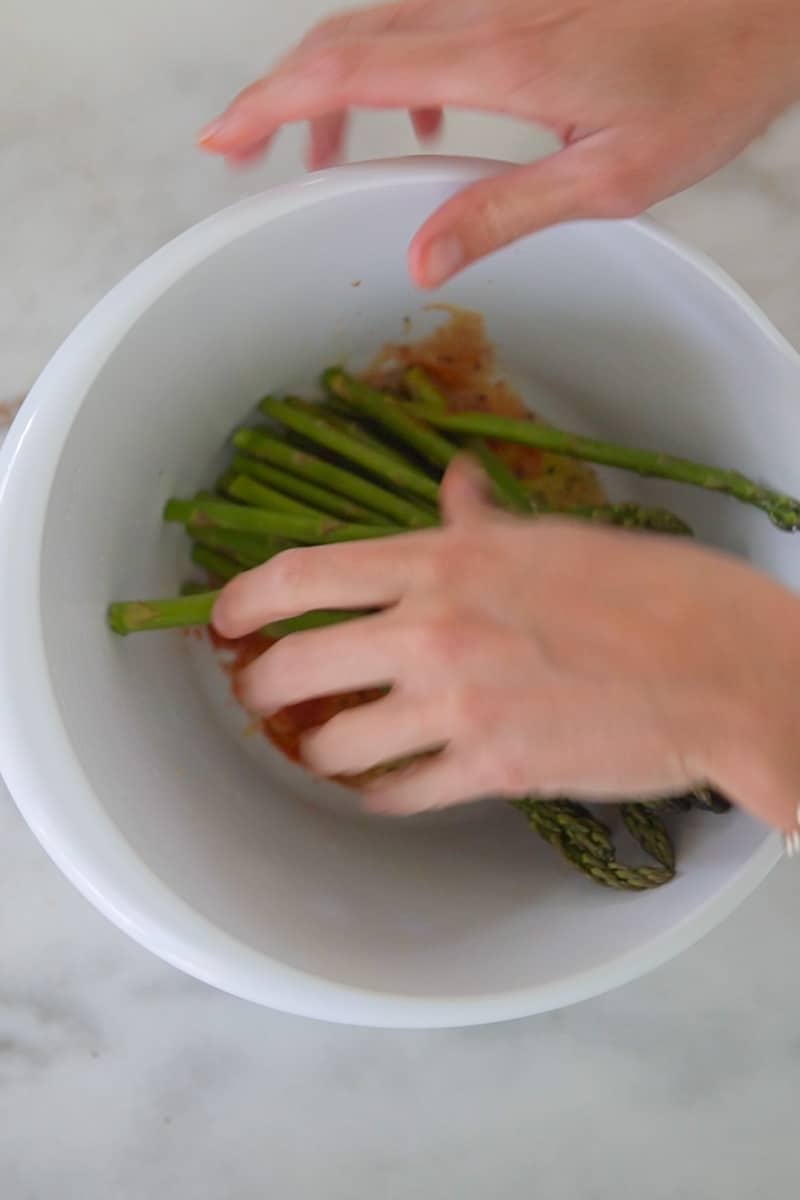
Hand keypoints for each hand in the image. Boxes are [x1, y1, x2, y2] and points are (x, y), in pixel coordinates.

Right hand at [197, 0, 799, 285]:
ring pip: (379, 26)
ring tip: (319, 153)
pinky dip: (396, 69)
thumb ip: (507, 211)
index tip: (223, 138)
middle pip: (345, 38)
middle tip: (241, 148)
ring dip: (332, 85)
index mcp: (497, 60)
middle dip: (278, 94)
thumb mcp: (611, 175)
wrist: (768, 4)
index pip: (348, 70)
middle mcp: (484, 13)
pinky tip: (418, 119)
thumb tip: (423, 258)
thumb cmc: (709, 80)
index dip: (271, 103)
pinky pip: (427, 21)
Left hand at [212, 460, 799, 831]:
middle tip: (260, 698)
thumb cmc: (647, 589)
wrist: (718, 668)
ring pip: (333, 744)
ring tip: (321, 749)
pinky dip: (377, 794)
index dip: (244, 601)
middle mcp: (432, 628)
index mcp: (444, 560)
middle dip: (260, 688)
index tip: (224, 621)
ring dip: (316, 751)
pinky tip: (382, 788)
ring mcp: (457, 704)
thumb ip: (479, 522)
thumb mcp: (552, 538)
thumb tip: (452, 488)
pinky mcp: (490, 769)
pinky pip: (396, 794)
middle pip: (294, 667)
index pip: (306, 574)